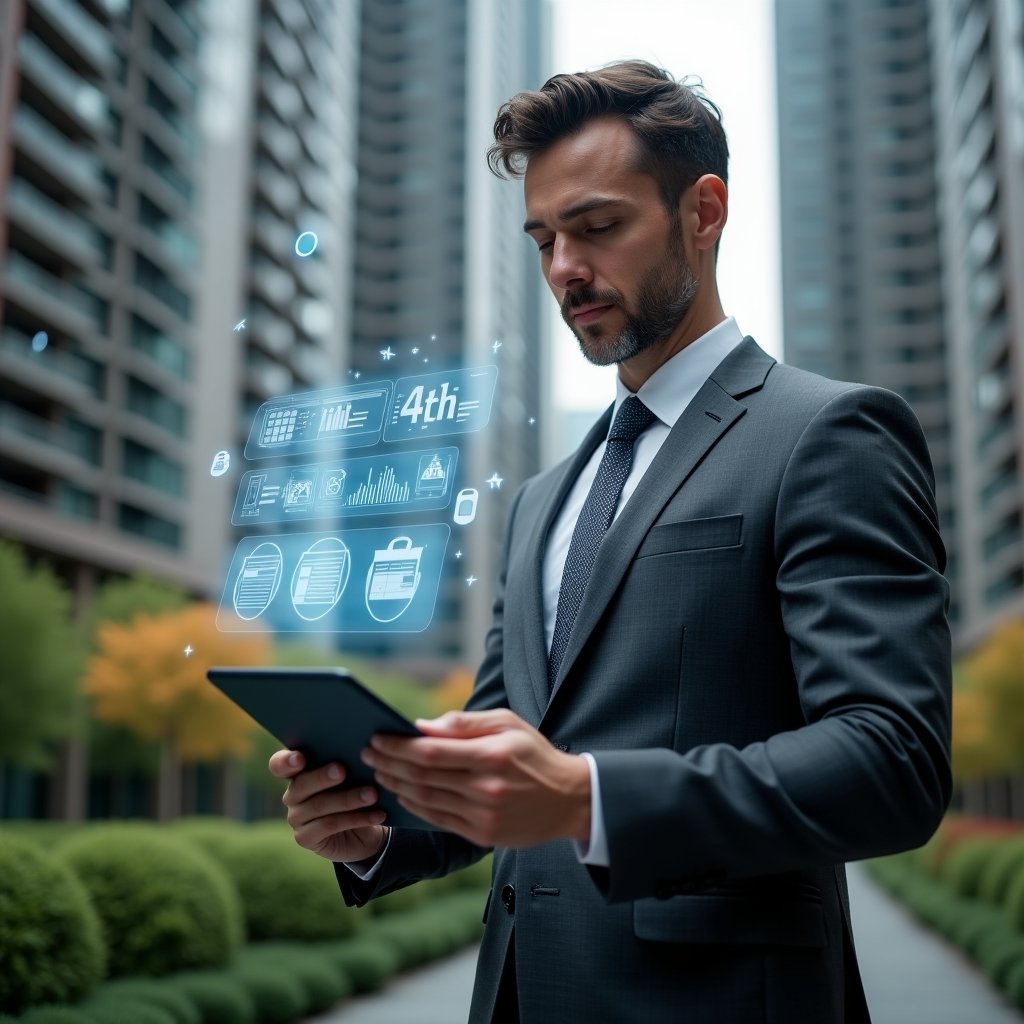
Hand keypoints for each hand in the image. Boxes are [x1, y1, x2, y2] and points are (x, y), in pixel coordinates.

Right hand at [269, 750, 388, 864]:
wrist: (366, 830)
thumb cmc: (356, 790)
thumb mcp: (353, 775)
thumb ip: (347, 762)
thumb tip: (361, 749)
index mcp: (298, 772)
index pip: (279, 764)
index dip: (286, 761)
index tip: (300, 758)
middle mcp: (292, 794)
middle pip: (301, 784)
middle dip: (323, 777)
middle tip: (342, 770)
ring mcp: (296, 818)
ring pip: (319, 806)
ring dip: (348, 799)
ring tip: (372, 794)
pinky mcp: (305, 838)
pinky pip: (330, 825)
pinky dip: (356, 818)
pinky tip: (377, 815)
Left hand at [361, 709, 590, 848]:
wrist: (570, 799)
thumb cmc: (535, 754)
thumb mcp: (508, 724)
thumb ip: (465, 724)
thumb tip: (422, 727)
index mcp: (492, 756)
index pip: (431, 751)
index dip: (398, 746)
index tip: (377, 737)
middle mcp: (486, 788)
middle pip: (422, 776)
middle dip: (389, 763)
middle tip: (369, 753)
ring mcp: (483, 815)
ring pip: (425, 800)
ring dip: (396, 785)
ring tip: (380, 772)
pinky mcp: (482, 835)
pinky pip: (437, 820)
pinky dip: (414, 806)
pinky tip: (402, 794)